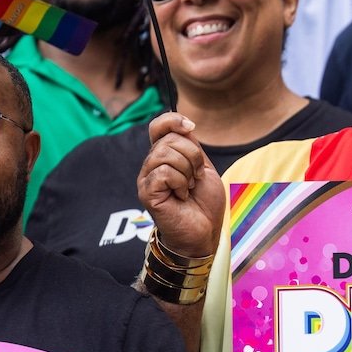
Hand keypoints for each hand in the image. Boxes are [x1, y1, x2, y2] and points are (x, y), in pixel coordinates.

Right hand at [138, 113, 223, 258]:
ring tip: (188, 188)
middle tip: (195, 178)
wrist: (204, 231)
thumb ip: (191, 146)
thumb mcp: (202, 166)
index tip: (191, 127)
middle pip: (169, 139)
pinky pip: (164, 172)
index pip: (158, 126)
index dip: (172, 120)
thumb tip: (184, 124)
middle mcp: (152, 165)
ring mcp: (147, 179)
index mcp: (164, 156)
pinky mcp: (147, 192)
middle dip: (192, 156)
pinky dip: (180, 183)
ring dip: (187, 171)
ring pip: (166, 154)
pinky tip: (181, 196)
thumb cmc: (203, 203)